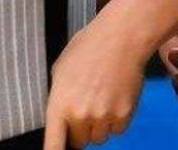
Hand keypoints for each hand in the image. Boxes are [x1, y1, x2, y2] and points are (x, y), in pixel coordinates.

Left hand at [44, 19, 147, 147]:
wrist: (121, 37)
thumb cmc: (89, 47)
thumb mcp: (61, 70)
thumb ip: (58, 98)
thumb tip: (60, 115)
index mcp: (60, 105)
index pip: (53, 146)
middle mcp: (80, 116)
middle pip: (80, 142)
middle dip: (82, 129)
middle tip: (88, 104)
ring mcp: (103, 116)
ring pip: (100, 137)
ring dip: (101, 124)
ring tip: (103, 97)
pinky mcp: (124, 114)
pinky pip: (118, 130)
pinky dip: (117, 119)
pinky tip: (116, 96)